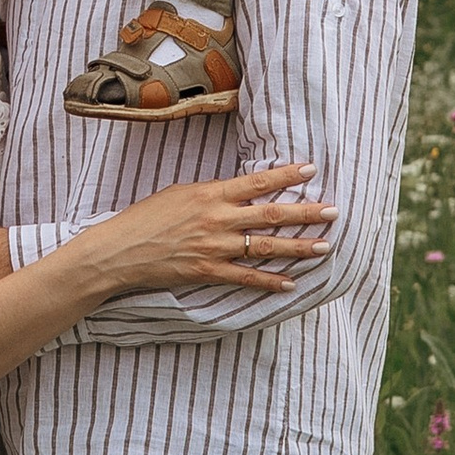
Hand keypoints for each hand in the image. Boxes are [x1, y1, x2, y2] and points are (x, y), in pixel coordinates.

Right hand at [101, 162, 334, 295]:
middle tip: (334, 212)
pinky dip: (269, 281)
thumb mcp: (179, 193)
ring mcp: (214, 248)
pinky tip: (290, 283)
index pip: (257, 182)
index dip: (287, 176)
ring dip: (298, 248)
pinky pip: (246, 278)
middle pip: (271, 215)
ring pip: (266, 247)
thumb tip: (238, 193)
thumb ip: (212, 194)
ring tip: (324, 246)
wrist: (120, 250)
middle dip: (306, 213)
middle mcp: (217, 220)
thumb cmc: (146, 217)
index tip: (312, 171)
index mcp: (210, 194)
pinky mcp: (208, 272)